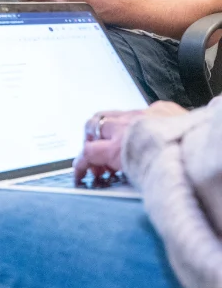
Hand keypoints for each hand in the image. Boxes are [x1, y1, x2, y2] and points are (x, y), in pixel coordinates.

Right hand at [73, 101, 187, 184]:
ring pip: (111, 113)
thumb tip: (113, 176)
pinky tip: (143, 130)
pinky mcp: (161, 108)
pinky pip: (140, 109)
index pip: (88, 152)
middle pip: (93, 126)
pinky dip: (136, 120)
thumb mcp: (140, 179)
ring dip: (107, 127)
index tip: (81, 173)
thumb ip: (122, 172)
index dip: (81, 164)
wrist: (205, 154)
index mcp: (119, 147)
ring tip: (113, 139)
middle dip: (91, 141)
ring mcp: (143, 113)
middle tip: (98, 157)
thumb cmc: (177, 170)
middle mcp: (127, 126)